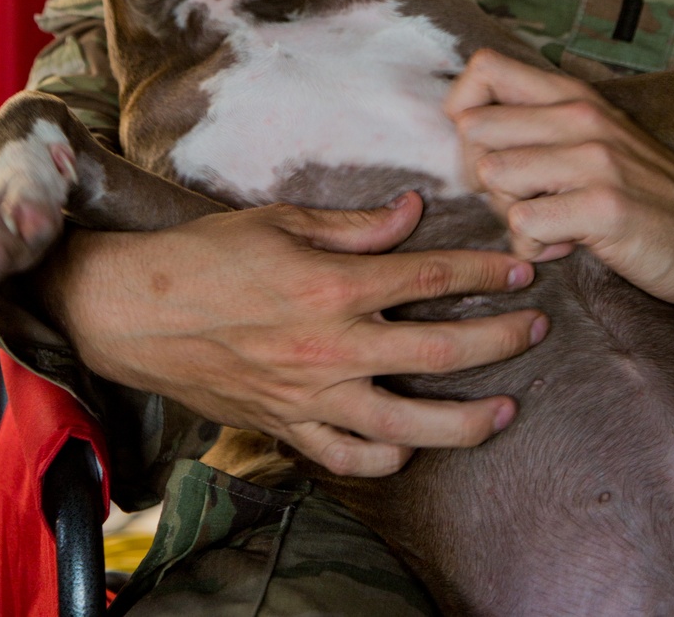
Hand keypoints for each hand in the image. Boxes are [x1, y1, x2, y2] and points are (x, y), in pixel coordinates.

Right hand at [38, 193, 547, 476]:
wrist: (135, 310)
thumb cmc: (206, 255)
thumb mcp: (282, 219)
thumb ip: (356, 225)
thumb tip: (414, 211)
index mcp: (333, 285)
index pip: (431, 277)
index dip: (485, 273)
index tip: (522, 269)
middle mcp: (331, 347)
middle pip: (438, 354)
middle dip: (500, 341)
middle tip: (538, 329)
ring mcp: (311, 396)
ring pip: (406, 427)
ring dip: (465, 422)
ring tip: (505, 412)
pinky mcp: (286, 426)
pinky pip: (348, 458)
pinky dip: (387, 461)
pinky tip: (413, 450)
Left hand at [445, 49, 673, 307]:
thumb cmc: (647, 194)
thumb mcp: (594, 141)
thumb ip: (538, 128)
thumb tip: (465, 132)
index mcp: (574, 96)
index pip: (482, 67)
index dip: (464, 110)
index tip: (487, 150)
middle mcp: (582, 116)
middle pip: (474, 129)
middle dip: (484, 176)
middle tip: (526, 199)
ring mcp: (595, 158)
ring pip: (493, 176)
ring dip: (510, 213)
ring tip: (552, 224)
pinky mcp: (606, 206)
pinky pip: (524, 224)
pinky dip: (535, 247)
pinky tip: (568, 246)